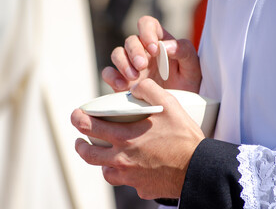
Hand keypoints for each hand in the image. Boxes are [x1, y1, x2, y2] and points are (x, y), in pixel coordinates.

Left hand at [71, 79, 204, 198]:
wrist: (199, 169)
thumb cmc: (184, 137)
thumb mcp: (169, 105)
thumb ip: (149, 90)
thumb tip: (135, 86)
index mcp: (125, 137)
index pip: (90, 127)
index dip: (78, 119)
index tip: (76, 116)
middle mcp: (123, 160)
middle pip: (89, 154)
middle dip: (80, 145)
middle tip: (79, 140)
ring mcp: (131, 177)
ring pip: (105, 172)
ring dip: (101, 162)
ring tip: (105, 155)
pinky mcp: (142, 188)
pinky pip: (127, 182)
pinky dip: (125, 174)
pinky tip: (134, 168)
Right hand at [102, 16, 201, 92]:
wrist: (178, 110)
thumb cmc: (187, 86)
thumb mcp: (193, 67)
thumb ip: (184, 50)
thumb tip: (164, 45)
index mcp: (158, 42)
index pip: (147, 24)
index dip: (147, 32)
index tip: (154, 49)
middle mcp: (142, 52)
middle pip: (130, 40)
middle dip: (135, 52)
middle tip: (142, 66)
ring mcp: (129, 66)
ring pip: (117, 54)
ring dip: (123, 63)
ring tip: (134, 77)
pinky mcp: (120, 81)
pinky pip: (108, 73)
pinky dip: (111, 77)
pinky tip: (123, 86)